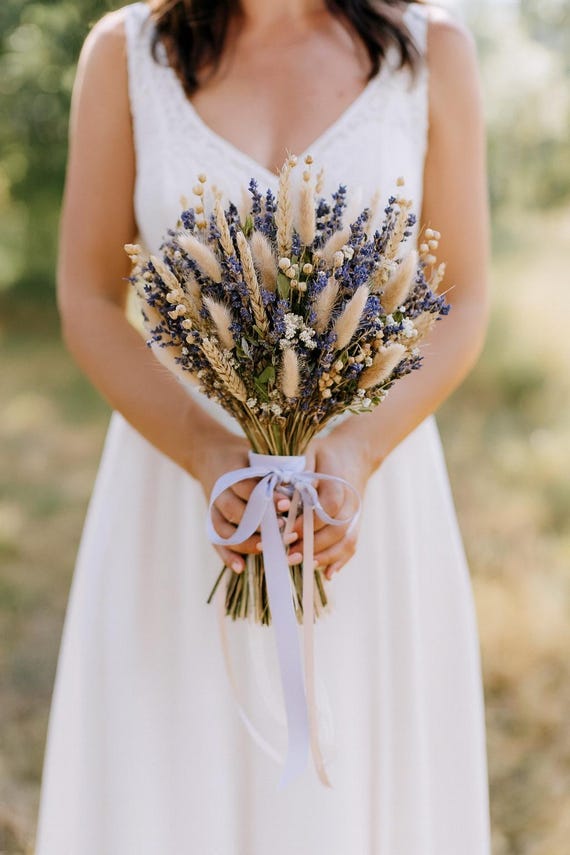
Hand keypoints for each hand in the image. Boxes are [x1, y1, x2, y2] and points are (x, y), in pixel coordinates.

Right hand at [191, 425, 291, 574]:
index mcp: (233, 474)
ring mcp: (213, 509)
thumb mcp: (259, 458)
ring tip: (266, 548)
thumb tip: (306, 486)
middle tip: (284, 533)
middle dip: (262, 525)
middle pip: (239, 513)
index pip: (251, 490)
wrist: (210, 454)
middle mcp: (221, 493)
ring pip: (227, 530)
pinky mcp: (210, 521)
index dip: (270, 499)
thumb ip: (276, 472)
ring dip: (247, 542)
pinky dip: (227, 556)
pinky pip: (216, 542)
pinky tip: (240, 567)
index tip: (287, 506)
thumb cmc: (245, 458)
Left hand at [287, 431, 373, 579]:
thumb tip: (287, 488)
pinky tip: (328, 574)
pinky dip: (341, 561)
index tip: (286, 532)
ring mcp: (356, 514)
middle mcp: (352, 502)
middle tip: (287, 554)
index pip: (326, 508)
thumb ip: (300, 469)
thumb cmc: (326, 452)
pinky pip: (352, 545)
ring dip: (323, 556)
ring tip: (299, 563)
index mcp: (339, 483)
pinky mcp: (357, 522)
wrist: (356, 451)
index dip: (306, 523)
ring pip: (345, 541)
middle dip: (310, 544)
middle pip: (335, 529)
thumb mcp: (311, 451)